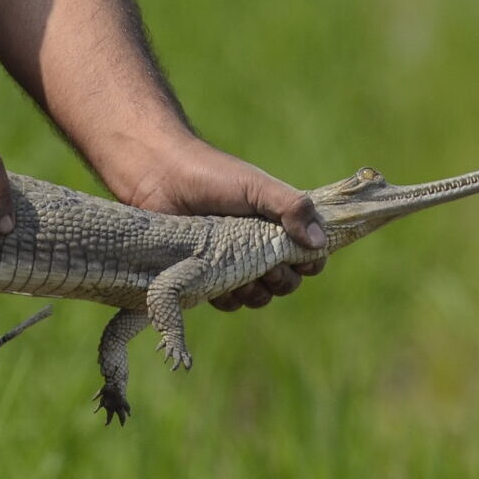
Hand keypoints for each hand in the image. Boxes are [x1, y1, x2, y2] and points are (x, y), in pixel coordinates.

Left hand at [114, 141, 325, 311]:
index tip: (302, 259)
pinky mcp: (207, 276)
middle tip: (267, 264)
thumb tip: (319, 242)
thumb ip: (290, 207)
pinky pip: (229, 302)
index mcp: (277, 225)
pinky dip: (227, 297)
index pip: (309, 256)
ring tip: (238, 271)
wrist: (159, 178)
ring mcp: (232, 263)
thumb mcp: (257, 186)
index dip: (310, 262)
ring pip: (259, 296)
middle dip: (282, 280)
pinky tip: (216, 278)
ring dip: (256, 292)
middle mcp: (258, 247)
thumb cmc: (213, 176)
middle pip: (288, 282)